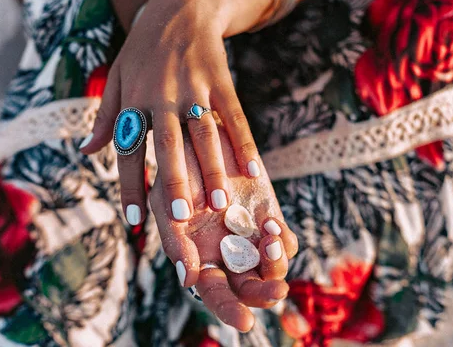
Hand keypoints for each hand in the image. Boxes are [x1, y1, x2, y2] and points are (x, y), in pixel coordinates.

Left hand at [80, 0, 263, 281]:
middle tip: (179, 217)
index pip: (128, 147)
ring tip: (220, 204)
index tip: (134, 219)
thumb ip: (104, 116)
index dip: (129, 183)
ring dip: (213, 170)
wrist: (180, 5)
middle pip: (167, 144)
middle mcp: (162, 96)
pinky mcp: (221, 81)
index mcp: (133, 98)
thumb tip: (86, 151)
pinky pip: (234, 116)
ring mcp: (194, 87)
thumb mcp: (116, 75)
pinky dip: (244, 144)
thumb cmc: (143, 48)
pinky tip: (254, 171)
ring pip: (204, 134)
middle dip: (173, 181)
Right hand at [150, 126, 297, 331]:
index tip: (245, 322)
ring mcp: (250, 236)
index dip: (229, 310)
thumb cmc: (176, 168)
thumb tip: (189, 279)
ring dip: (276, 262)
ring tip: (268, 237)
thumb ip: (176, 240)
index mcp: (197, 255)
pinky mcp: (269, 218)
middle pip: (248, 289)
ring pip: (271, 269)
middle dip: (263, 294)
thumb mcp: (167, 202)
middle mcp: (226, 252)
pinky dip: (284, 240)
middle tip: (277, 289)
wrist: (202, 131)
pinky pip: (284, 241)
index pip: (215, 294)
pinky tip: (271, 225)